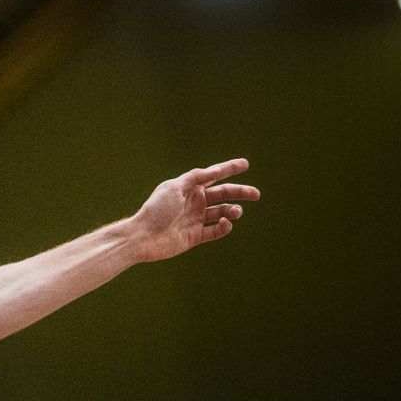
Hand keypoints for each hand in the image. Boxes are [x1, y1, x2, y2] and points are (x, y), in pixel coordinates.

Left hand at [129, 158, 260, 262]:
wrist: (143, 237)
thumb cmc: (156, 209)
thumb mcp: (175, 187)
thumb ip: (196, 178)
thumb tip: (216, 170)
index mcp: (189, 187)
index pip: (214, 175)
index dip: (229, 169)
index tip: (245, 164)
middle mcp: (194, 202)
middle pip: (223, 194)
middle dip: (240, 192)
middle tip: (256, 194)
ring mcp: (195, 219)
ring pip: (222, 212)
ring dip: (232, 210)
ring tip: (235, 212)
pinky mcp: (195, 236)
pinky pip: (215, 231)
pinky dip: (224, 227)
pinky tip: (225, 222)